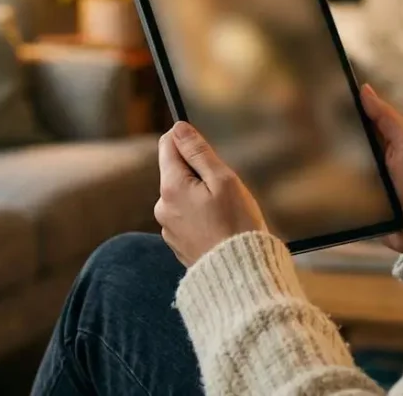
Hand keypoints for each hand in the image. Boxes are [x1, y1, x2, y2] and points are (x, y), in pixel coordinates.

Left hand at [155, 122, 267, 266]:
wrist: (240, 275)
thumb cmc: (236, 225)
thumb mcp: (223, 180)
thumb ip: (198, 152)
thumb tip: (178, 128)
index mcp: (171, 187)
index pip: (168, 145)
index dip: (189, 142)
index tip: (209, 154)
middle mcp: (162, 207)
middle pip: (176, 172)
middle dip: (199, 174)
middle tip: (225, 191)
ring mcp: (168, 227)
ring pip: (183, 196)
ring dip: (201, 196)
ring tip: (226, 215)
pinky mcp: (177, 243)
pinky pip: (187, 218)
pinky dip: (201, 217)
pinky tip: (220, 229)